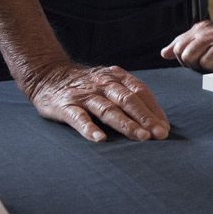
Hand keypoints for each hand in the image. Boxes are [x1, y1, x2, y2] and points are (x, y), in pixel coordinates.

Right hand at [25, 61, 169, 141]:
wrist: (47, 74)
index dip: (154, 110)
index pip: (140, 92)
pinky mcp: (66, 106)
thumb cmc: (86, 85)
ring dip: (126, 124)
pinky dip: (89, 128)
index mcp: (116, 77)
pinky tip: (99, 139)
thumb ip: (128, 95)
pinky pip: (78, 118)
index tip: (165, 128)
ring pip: (108, 109)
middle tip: (159, 135)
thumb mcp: (109, 82)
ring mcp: (84, 95)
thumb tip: (156, 121)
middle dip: (146, 118)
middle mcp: (102, 84)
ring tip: (140, 137)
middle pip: (128, 100)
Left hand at [160, 19, 212, 71]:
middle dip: (196, 65)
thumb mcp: (204, 37)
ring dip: (212, 68)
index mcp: (201, 29)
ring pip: (204, 64)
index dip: (184, 59)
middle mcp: (211, 33)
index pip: (179, 48)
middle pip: (188, 57)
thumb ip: (183, 43)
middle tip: (208, 63)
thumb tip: (165, 53)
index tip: (195, 61)